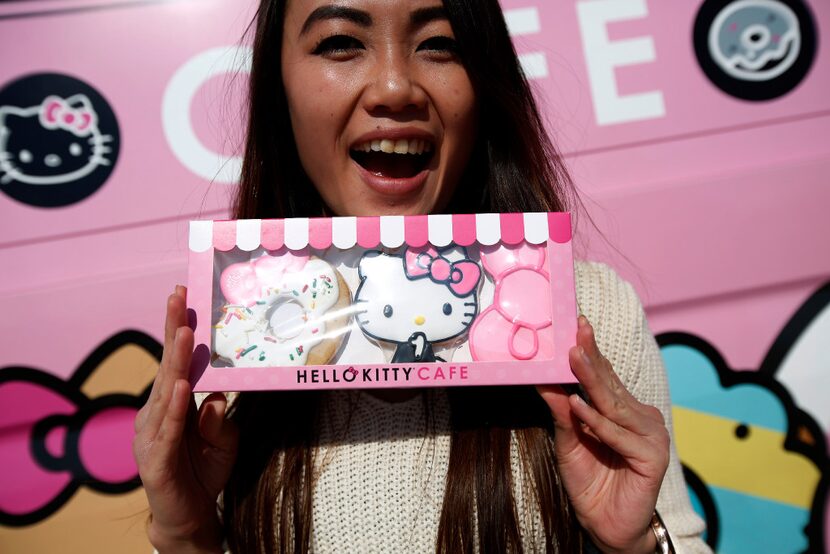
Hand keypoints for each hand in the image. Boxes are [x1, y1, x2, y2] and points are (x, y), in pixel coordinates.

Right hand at [133, 286, 237, 552]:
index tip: (183, 295)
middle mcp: (155, 414)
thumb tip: (218, 393)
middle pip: (166, 367)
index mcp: (171, 404)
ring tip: (183, 332)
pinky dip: (174, 407)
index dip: (176, 329)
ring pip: (165, 392)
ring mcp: (152, 436)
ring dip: (175, 361)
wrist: (190, 516)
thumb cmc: (204, 470)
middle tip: (177, 297)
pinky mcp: (155, 460)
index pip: (174, 361)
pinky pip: (168, 429)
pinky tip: (180, 386)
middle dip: (172, 330)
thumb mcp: (223, 439)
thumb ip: (220, 417)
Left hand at [537, 316, 669, 553]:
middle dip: (590, 356)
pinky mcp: (652, 456)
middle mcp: (641, 417)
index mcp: (624, 410)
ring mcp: (651, 435)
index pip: (605, 375)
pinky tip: (579, 406)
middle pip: (610, 384)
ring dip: (592, 380)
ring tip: (573, 357)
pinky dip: (597, 422)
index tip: (577, 323)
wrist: (606, 526)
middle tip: (575, 330)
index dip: (591, 350)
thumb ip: (561, 413)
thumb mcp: (568, 442)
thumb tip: (543, 380)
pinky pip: (618, 434)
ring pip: (614, 404)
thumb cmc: (590, 483)